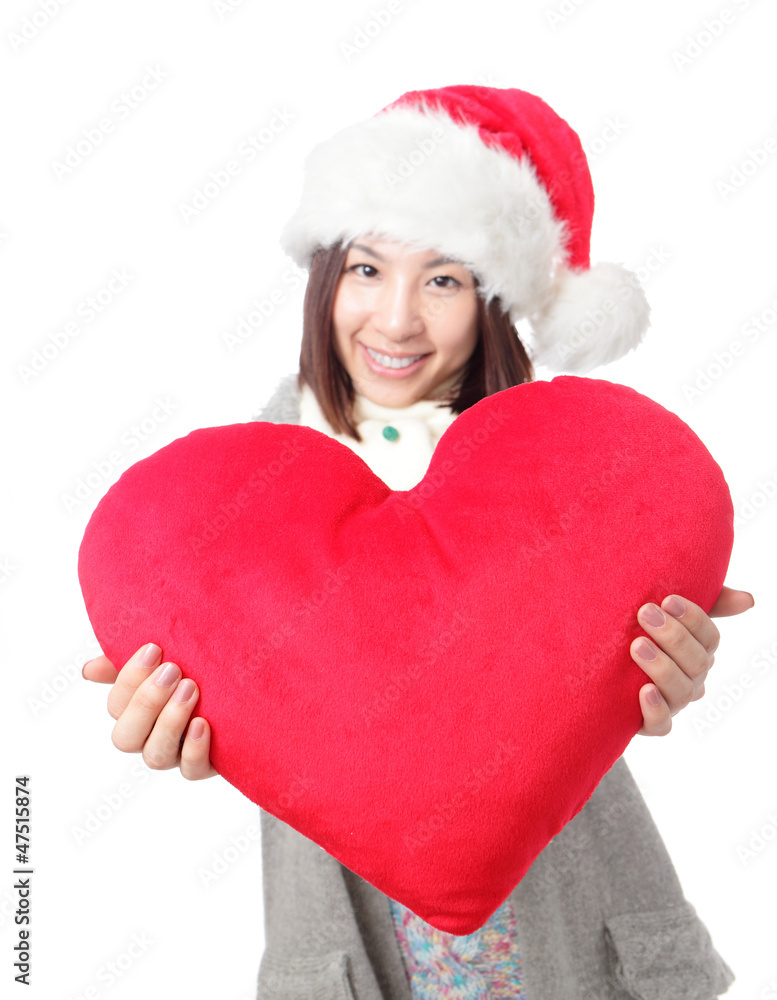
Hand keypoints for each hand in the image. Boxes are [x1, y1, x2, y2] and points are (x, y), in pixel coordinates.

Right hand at [82, 643, 217, 778]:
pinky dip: (194, 749)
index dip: (129, 679)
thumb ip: (131, 662)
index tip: (154, 648)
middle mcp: (150, 736)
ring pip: (155, 756)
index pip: (116, 705)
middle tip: (173, 670)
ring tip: (192, 689)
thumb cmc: (199, 670)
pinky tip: (203, 723)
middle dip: (146, 702)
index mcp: (136, 712)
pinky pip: (191, 770)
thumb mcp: (168, 660)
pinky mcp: (204, 765)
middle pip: (126, 737)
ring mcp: (176, 754)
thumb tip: (89, 670)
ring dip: (170, 721)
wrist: (248, 694)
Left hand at [632, 585, 754, 736]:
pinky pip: (662, 725)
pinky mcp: (651, 723)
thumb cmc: (644, 633)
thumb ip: (709, 604)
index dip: (693, 618)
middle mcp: (692, 680)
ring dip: (661, 667)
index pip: (710, 638)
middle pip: (697, 663)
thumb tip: (748, 600)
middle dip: (672, 636)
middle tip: (645, 614)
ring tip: (636, 645)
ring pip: (682, 691)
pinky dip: (656, 709)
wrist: (603, 668)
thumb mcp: (670, 614)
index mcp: (699, 652)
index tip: (667, 600)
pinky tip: (644, 691)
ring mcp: (673, 703)